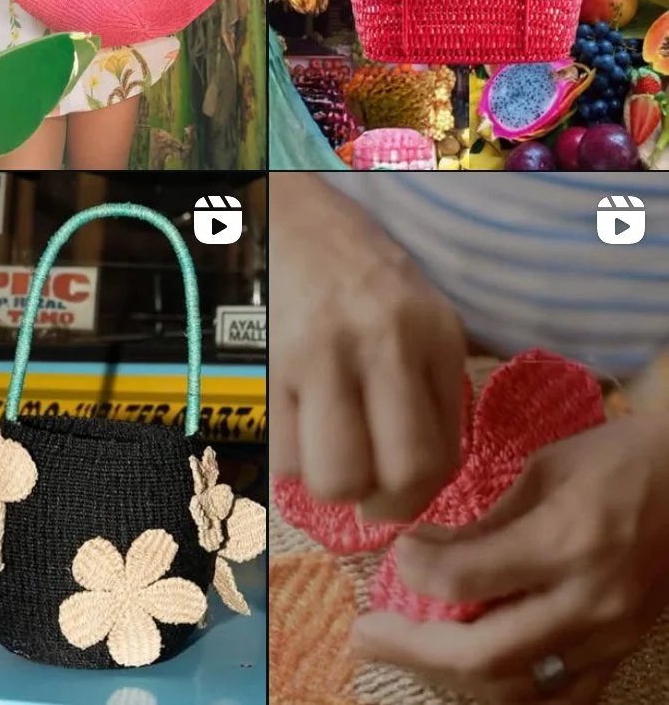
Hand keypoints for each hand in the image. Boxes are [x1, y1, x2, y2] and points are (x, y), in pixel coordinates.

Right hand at [269, 174, 464, 521]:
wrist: (290, 215)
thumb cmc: (358, 268)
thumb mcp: (419, 315)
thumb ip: (430, 388)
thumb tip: (421, 478)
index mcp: (436, 335)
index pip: (445, 455)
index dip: (420, 496)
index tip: (398, 494)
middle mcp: (387, 342)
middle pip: (400, 475)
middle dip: (382, 505)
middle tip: (366, 496)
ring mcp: (326, 351)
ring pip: (337, 476)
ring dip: (330, 484)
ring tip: (326, 453)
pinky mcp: (275, 357)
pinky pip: (283, 452)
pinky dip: (288, 457)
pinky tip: (295, 424)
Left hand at [352, 414, 668, 704]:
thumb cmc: (616, 461)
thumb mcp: (544, 471)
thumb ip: (487, 523)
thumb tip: (423, 555)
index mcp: (567, 541)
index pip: (467, 582)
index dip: (415, 573)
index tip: (395, 553)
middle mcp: (589, 602)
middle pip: (487, 654)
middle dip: (413, 649)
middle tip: (365, 634)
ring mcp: (609, 639)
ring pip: (518, 689)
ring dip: (452, 677)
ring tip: (407, 652)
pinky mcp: (621, 655)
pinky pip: (558, 698)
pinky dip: (507, 693)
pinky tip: (469, 676)